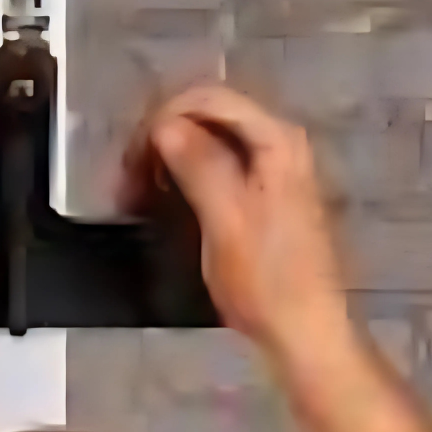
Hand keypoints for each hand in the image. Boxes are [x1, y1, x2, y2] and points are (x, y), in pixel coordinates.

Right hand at [121, 83, 351, 365]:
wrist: (304, 333)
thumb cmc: (267, 281)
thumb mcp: (226, 219)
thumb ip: (198, 164)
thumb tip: (164, 125)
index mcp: (276, 139)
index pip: (208, 97)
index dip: (162, 117)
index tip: (131, 157)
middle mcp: (280, 144)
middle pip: (210, 116)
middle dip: (163, 138)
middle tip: (127, 179)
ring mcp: (276, 171)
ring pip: (211, 144)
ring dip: (170, 161)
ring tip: (137, 195)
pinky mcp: (266, 200)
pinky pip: (220, 170)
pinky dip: (188, 179)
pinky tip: (166, 203)